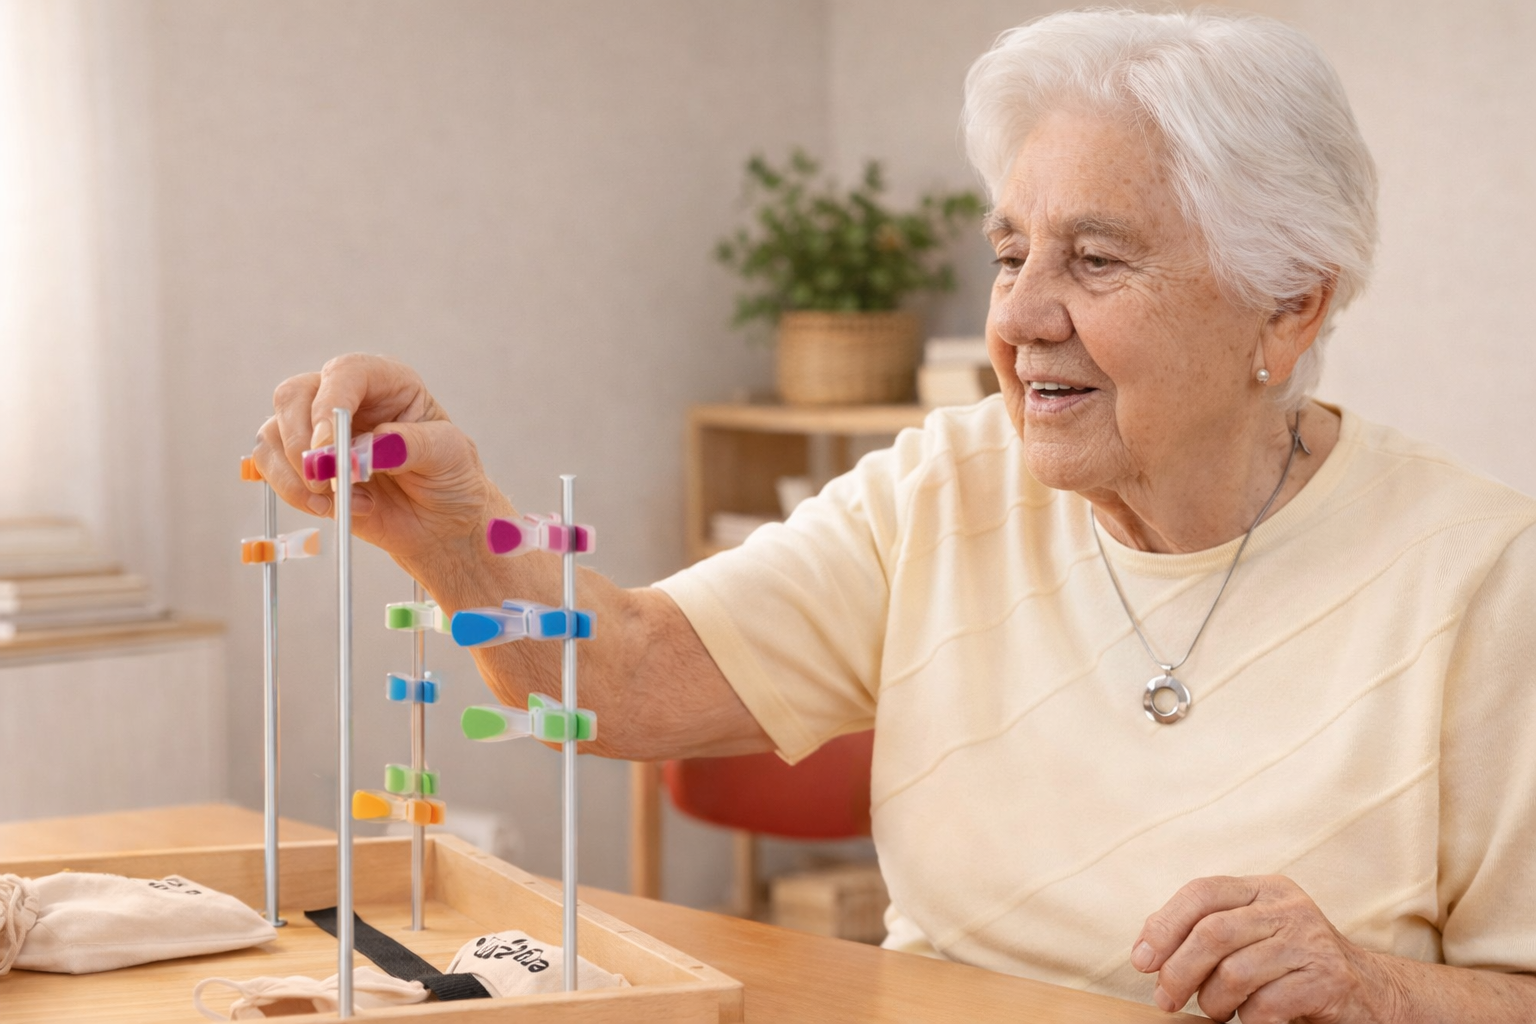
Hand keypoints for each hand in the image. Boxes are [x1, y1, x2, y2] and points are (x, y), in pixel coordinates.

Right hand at [251, 353, 508, 567]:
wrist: (443, 522)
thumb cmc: (451, 479)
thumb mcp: (448, 455)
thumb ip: (408, 446)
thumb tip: (361, 451)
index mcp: (387, 382)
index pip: (346, 373)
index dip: (330, 405)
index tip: (330, 447)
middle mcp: (348, 398)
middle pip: (294, 396)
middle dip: (301, 442)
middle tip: (325, 481)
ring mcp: (320, 431)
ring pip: (273, 433)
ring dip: (296, 475)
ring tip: (340, 502)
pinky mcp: (304, 465)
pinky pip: (270, 467)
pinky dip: (293, 492)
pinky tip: (333, 508)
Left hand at [1132, 875, 1399, 1022]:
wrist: (1371, 992)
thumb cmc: (1293, 965)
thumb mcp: (1254, 934)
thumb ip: (1207, 930)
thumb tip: (1146, 946)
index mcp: (1263, 889)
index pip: (1201, 893)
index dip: (1163, 926)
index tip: (1141, 961)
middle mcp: (1288, 907)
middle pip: (1212, 933)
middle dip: (1178, 971)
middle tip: (1166, 999)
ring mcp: (1311, 941)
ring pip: (1235, 972)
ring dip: (1213, 1001)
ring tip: (1216, 1011)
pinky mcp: (1329, 979)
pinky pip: (1267, 1004)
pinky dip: (1248, 1019)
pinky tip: (1250, 1020)